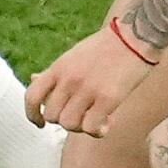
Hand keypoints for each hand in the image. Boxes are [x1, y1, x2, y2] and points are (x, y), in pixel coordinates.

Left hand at [26, 19, 156, 137]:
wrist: (135, 36)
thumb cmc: (107, 46)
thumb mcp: (74, 55)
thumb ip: (56, 72)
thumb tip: (34, 79)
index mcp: (59, 68)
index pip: (32, 96)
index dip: (32, 114)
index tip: (40, 122)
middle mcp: (69, 79)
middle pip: (52, 115)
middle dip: (65, 120)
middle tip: (82, 115)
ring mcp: (87, 89)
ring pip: (69, 124)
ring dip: (81, 127)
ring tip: (95, 118)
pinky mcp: (107, 98)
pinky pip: (91, 127)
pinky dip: (97, 131)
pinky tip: (108, 122)